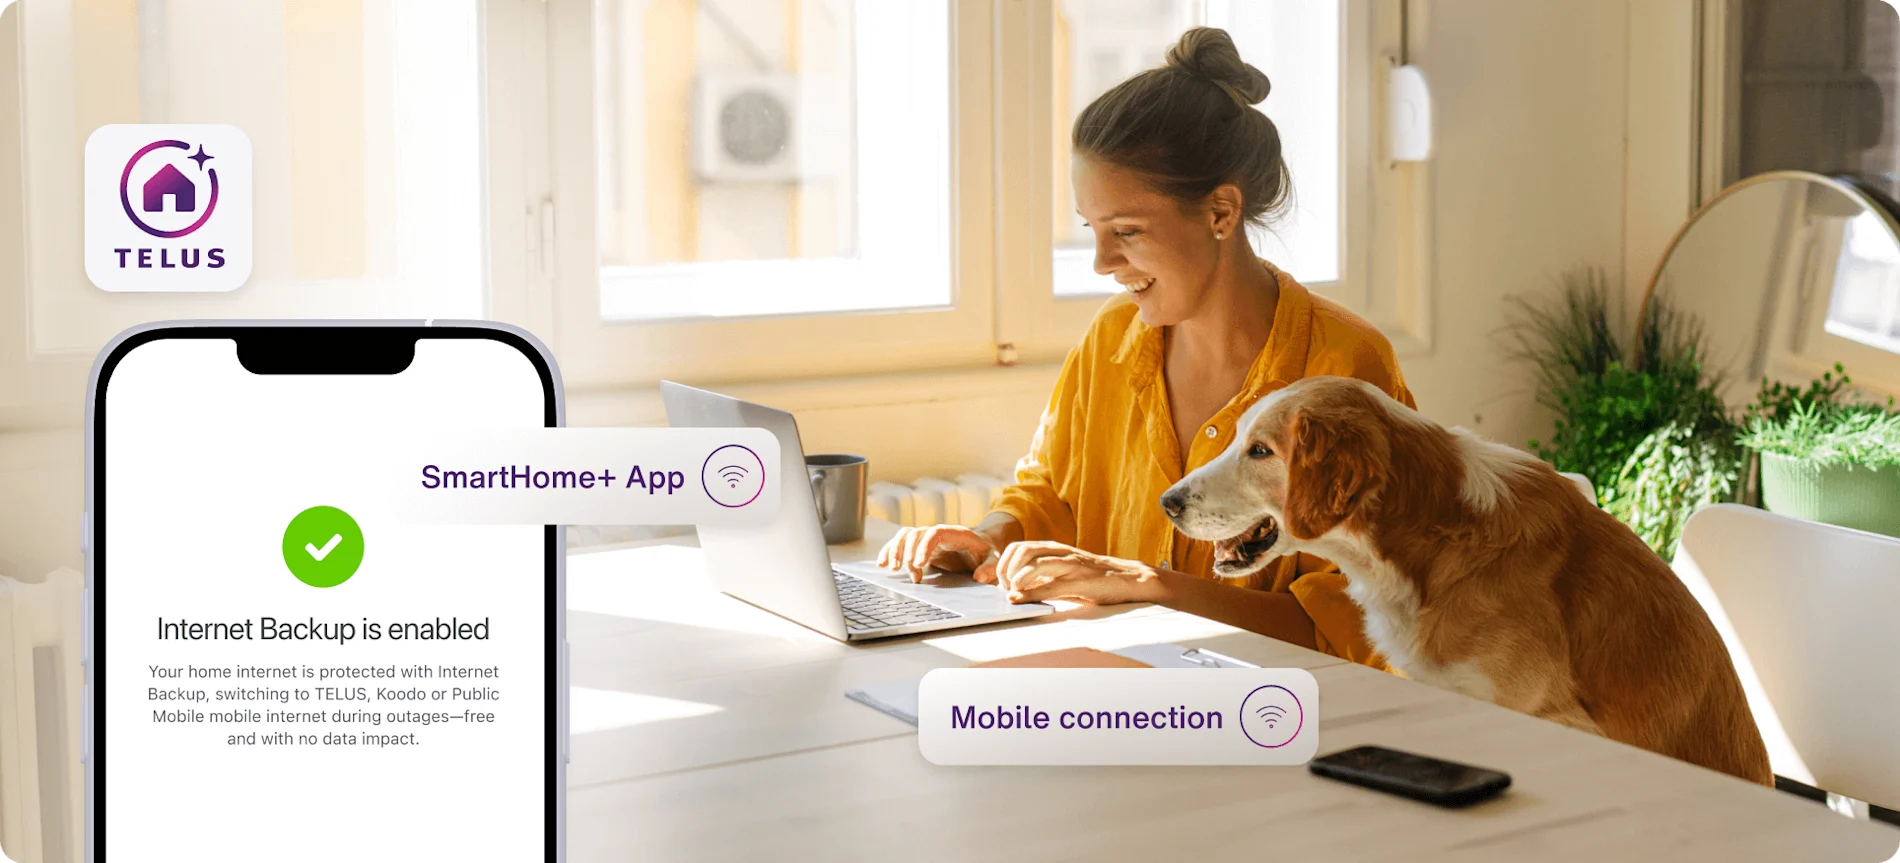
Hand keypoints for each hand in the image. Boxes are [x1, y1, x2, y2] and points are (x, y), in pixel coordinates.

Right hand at [876, 524, 999, 583]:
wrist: (980, 546)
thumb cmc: (985, 552)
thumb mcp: (993, 558)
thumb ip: (989, 567)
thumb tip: (979, 577)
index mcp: (954, 533)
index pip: (935, 533)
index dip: (924, 546)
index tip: (920, 563)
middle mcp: (936, 532)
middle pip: (915, 533)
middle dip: (906, 551)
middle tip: (902, 569)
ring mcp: (926, 539)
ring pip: (904, 537)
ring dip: (894, 550)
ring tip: (891, 569)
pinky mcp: (919, 547)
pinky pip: (901, 544)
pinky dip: (890, 552)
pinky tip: (882, 564)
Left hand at [993, 541, 1166, 605]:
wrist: (1128, 578)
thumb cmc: (1093, 578)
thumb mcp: (1063, 574)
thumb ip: (1041, 578)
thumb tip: (1014, 591)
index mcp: (1053, 549)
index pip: (1017, 547)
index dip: (1002, 564)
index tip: (998, 582)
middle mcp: (1059, 552)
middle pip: (1021, 550)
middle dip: (1005, 570)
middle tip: (1005, 588)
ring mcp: (1070, 564)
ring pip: (1033, 562)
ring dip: (1016, 579)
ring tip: (1013, 593)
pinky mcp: (1080, 579)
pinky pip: (1050, 585)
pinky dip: (1031, 593)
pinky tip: (1022, 600)